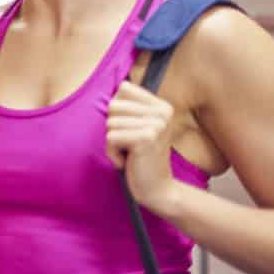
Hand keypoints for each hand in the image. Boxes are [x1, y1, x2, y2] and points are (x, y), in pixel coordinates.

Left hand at [106, 81, 177, 210]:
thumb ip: (128, 106)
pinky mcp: (147, 139)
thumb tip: (117, 84)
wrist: (157, 189)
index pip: (124, 88)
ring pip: (110, 122)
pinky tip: (127, 162)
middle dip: (113, 128)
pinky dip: (112, 153)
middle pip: (114, 105)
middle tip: (130, 144)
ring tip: (130, 153)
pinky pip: (110, 138)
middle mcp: (163, 112)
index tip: (131, 128)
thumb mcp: (138, 126)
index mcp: (162, 106)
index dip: (117, 109)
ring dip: (113, 142)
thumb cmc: (141, 157)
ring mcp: (157, 125)